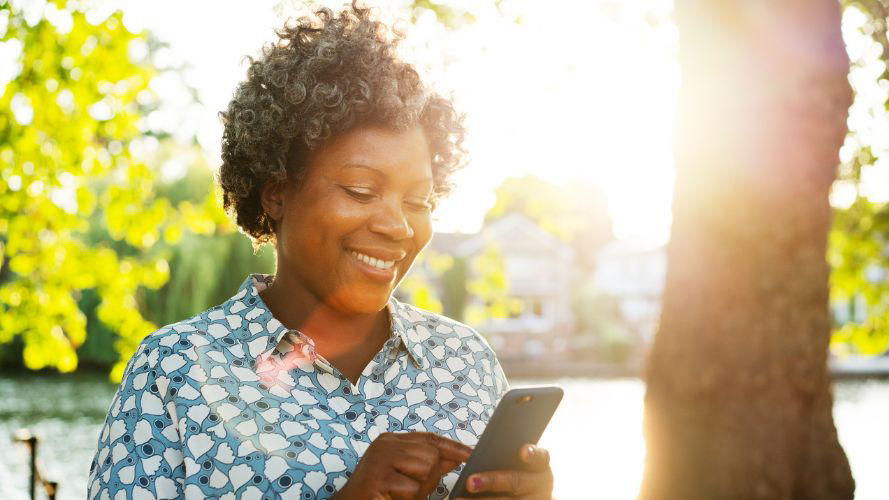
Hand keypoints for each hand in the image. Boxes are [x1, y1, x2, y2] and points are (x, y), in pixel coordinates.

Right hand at [333, 431, 472, 499]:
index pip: (429, 438)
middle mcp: (385, 445)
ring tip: (398, 494)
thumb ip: (428, 464)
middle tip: (407, 490)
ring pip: (426, 469)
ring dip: (418, 489)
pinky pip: (412, 488)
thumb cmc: (377, 494)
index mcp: (391, 441)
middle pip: (431, 455)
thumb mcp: (405, 476)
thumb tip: (458, 456)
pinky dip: (406, 499)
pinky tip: (390, 498)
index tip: (471, 455)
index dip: (452, 447)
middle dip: (429, 478)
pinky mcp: (378, 477)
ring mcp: (380, 459)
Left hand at [456, 444, 552, 499]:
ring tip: (459, 499)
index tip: (523, 452)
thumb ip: (507, 457)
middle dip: (492, 481)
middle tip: (470, 482)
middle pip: (517, 482)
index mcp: (540, 467)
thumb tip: (479, 452)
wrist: (530, 497)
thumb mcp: (520, 464)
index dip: (532, 454)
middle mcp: (540, 485)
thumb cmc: (519, 474)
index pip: (540, 457)